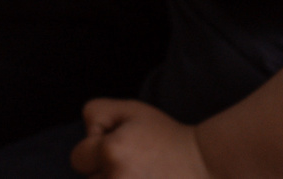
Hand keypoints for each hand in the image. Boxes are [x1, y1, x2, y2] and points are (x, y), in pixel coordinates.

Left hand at [72, 101, 208, 178]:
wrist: (205, 166)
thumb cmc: (165, 138)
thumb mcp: (131, 110)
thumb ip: (95, 113)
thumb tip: (85, 137)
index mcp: (112, 152)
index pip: (78, 157)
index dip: (96, 148)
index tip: (121, 147)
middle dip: (105, 172)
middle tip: (136, 165)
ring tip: (142, 177)